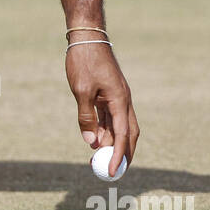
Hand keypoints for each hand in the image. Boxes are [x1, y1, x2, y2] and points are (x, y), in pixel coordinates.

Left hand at [65, 41, 139, 176]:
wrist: (87, 36)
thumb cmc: (84, 61)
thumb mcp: (81, 90)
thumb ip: (86, 116)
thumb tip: (91, 142)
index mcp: (120, 100)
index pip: (123, 135)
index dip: (118, 155)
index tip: (112, 172)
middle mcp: (123, 100)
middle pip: (128, 133)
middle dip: (122, 153)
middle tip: (112, 170)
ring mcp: (117, 97)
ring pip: (119, 126)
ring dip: (111, 143)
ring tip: (97, 158)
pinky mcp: (109, 93)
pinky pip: (110, 117)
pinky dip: (104, 130)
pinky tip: (95, 139)